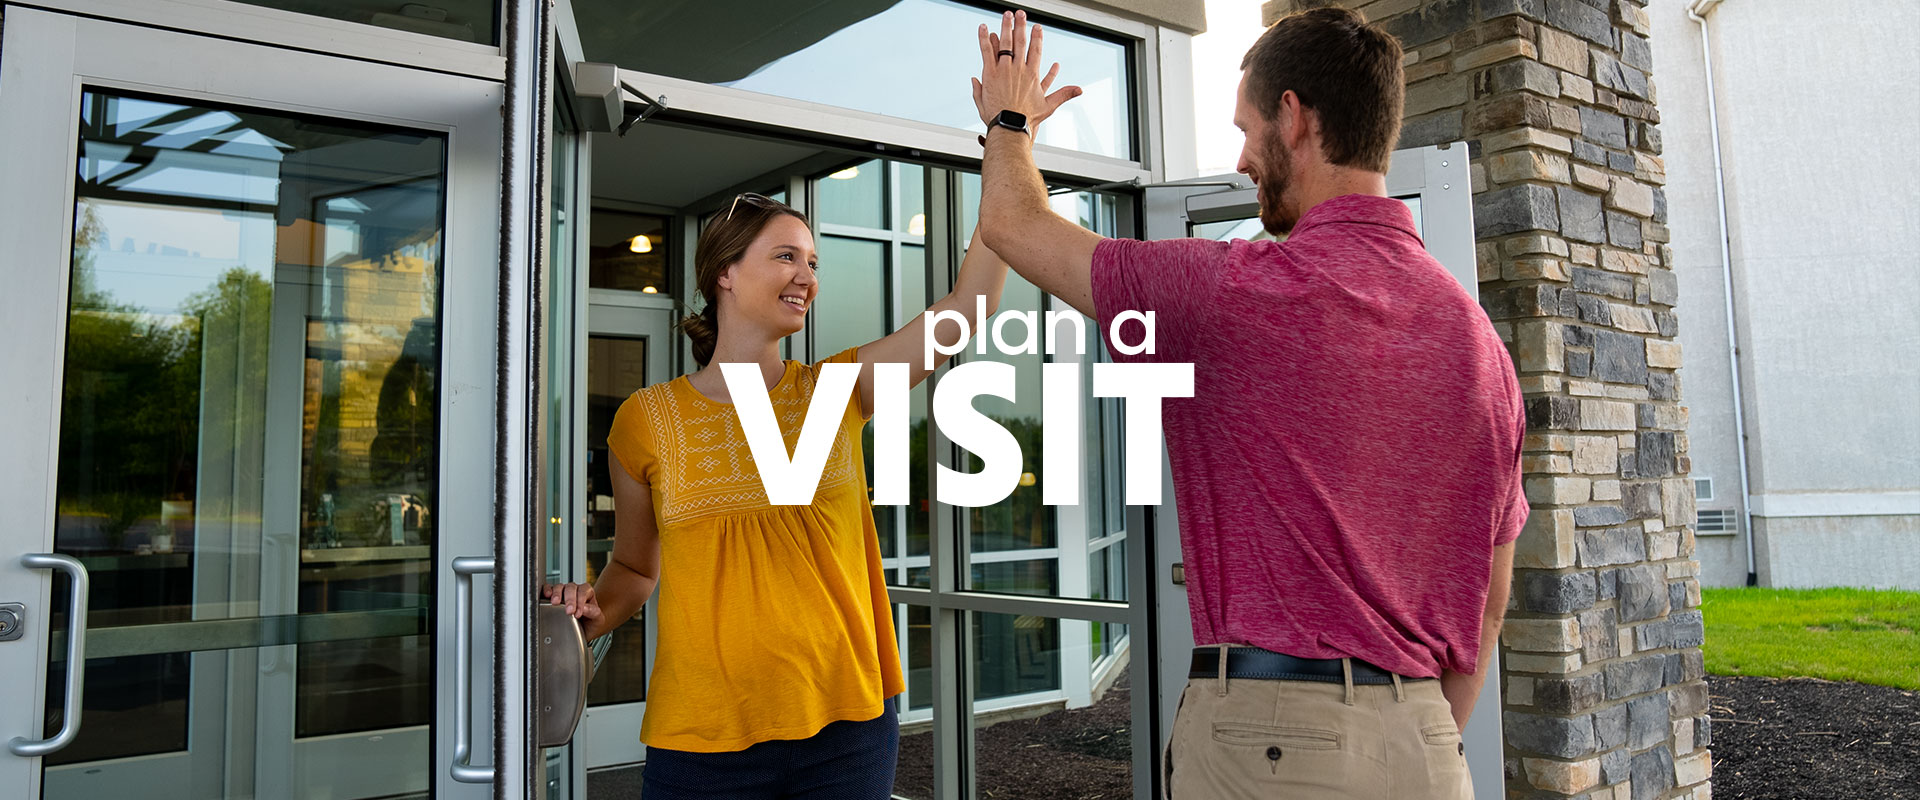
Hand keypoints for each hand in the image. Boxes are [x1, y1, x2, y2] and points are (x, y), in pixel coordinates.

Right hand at [542, 581, 602, 625]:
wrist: (583, 630)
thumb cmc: (590, 623)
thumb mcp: (597, 620)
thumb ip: (594, 612)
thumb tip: (585, 608)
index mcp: (587, 592)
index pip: (583, 592)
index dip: (580, 602)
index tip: (577, 614)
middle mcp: (575, 589)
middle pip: (571, 588)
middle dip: (570, 600)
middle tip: (568, 611)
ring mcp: (563, 591)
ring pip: (560, 587)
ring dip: (557, 594)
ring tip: (555, 602)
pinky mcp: (553, 595)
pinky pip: (548, 588)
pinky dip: (547, 590)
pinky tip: (547, 595)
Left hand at [973, 10, 1081, 133]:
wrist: (1010, 126)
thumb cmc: (1027, 120)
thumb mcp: (1049, 107)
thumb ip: (1063, 94)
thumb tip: (1079, 90)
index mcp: (1032, 75)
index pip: (1035, 50)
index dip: (1037, 37)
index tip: (1037, 26)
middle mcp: (1019, 69)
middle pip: (1020, 42)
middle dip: (1021, 26)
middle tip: (1020, 13)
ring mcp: (1004, 70)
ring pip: (1004, 43)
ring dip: (1005, 27)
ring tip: (1006, 15)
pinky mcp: (990, 74)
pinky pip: (986, 51)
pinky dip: (984, 38)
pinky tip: (983, 27)